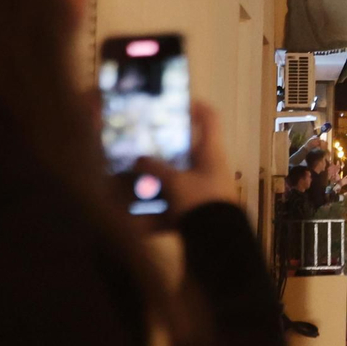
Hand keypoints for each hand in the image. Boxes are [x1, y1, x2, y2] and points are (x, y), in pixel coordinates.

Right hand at [131, 102, 232, 219]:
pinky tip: (136, 224)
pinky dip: (156, 217)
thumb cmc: (201, 201)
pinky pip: (172, 209)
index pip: (209, 118)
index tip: (173, 103)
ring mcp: (204, 190)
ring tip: (128, 184)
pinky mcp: (196, 212)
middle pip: (186, 152)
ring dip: (155, 185)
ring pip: (176, 181)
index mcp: (212, 152)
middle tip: (137, 147)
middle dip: (161, 152)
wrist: (217, 242)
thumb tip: (138, 158)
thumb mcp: (176, 182)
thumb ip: (155, 168)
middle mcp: (210, 168)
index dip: (195, 106)